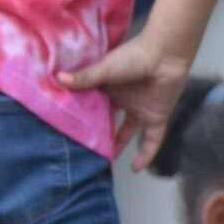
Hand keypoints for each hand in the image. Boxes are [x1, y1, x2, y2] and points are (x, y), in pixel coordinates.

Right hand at [59, 34, 192, 172]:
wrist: (165, 53)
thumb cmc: (134, 55)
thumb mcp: (105, 69)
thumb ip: (84, 78)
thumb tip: (57, 78)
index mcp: (108, 89)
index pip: (92, 108)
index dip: (81, 120)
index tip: (66, 132)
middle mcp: (122, 101)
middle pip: (107, 123)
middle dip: (97, 136)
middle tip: (82, 152)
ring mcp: (140, 110)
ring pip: (126, 133)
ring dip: (117, 147)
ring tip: (103, 163)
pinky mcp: (156, 116)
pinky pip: (152, 140)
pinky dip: (146, 154)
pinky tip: (135, 169)